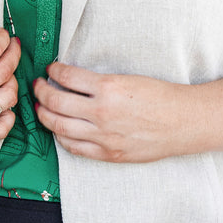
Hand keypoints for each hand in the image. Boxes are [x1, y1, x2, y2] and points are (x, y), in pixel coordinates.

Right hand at [0, 29, 20, 147]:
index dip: (4, 38)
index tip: (4, 36)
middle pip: (5, 71)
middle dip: (13, 54)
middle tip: (11, 49)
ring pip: (8, 98)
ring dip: (12, 83)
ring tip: (4, 77)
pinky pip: (1, 130)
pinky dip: (8, 117)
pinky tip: (2, 107)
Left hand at [34, 61, 186, 162]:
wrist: (184, 122)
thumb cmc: (161, 97)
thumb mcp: (129, 78)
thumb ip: (99, 82)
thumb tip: (72, 79)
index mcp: (109, 87)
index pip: (67, 76)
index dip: (54, 70)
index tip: (51, 69)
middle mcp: (102, 112)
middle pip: (55, 101)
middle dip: (41, 91)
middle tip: (38, 86)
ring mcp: (104, 136)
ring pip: (59, 126)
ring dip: (44, 115)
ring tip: (41, 108)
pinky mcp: (108, 153)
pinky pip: (74, 147)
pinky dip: (61, 137)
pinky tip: (59, 130)